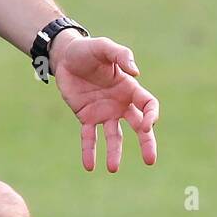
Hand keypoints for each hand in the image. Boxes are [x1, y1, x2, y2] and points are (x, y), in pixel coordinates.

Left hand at [52, 34, 158, 172]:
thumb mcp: (104, 47)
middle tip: (150, 160)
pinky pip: (89, 137)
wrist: (65, 57)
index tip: (148, 125)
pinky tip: (89, 166)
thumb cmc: (88, 50)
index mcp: (129, 88)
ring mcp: (104, 112)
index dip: (151, 116)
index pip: (148, 105)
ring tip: (112, 168)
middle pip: (138, 126)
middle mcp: (120, 103)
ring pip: (114, 137)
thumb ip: (121, 55)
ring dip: (114, 153)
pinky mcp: (86, 117)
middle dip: (146, 143)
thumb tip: (136, 73)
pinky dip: (89, 152)